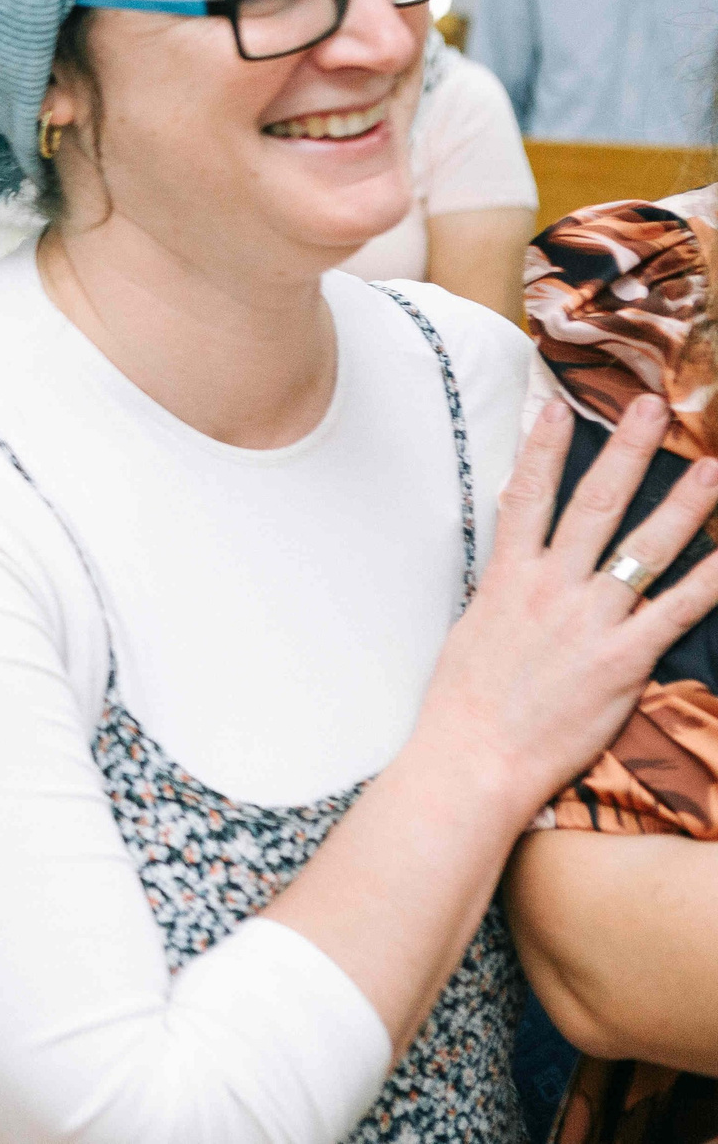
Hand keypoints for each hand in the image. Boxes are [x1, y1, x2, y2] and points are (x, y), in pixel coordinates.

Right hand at [416, 396, 717, 813]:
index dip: (543, 447)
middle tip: (652, 407)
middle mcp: (550, 588)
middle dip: (625, 451)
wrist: (474, 756)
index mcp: (507, 578)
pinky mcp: (623, 659)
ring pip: (643, 548)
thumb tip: (516, 558)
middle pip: (595, 504)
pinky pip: (677, 610)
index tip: (558, 405)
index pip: (527, 496)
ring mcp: (588, 621)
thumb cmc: (467, 700)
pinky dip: (709, 581)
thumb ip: (503, 587)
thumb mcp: (474, 627)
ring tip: (711, 468)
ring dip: (683, 504)